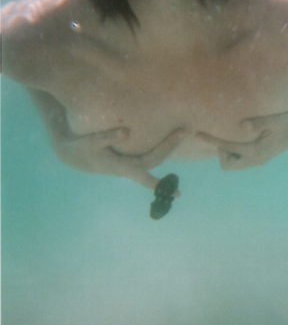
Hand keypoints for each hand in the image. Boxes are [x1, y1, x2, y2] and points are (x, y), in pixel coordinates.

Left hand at [26, 87, 184, 192]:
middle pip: (149, 160)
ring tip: (163, 136)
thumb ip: (137, 147)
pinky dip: (113, 136)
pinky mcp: (90, 146)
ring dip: (140, 147)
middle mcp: (119, 166)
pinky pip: (102, 141)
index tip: (179, 194)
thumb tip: (159, 134)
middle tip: (184, 130)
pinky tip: (125, 131)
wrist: (67, 150)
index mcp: (128, 167)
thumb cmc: (99, 149)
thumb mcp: (118, 151)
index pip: (152, 172)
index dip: (165, 184)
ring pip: (129, 160)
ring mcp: (106, 158)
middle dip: (167, 147)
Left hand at [196, 70, 287, 170]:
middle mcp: (256, 160)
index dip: (211, 140)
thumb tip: (242, 126)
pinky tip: (237, 135)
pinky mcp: (258, 157)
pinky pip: (239, 159)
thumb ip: (259, 123)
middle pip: (227, 165)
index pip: (227, 149)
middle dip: (221, 151)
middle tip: (225, 134)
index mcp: (257, 152)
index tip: (197, 132)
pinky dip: (234, 150)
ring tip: (232, 133)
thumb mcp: (276, 119)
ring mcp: (258, 161)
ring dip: (228, 151)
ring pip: (232, 164)